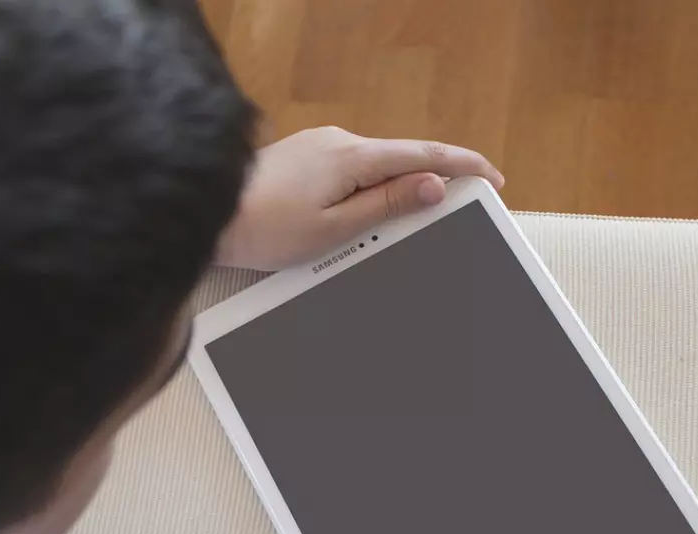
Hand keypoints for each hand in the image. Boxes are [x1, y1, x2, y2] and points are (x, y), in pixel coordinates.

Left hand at [214, 126, 504, 270]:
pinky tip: (373, 209)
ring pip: (376, 165)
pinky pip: (353, 169)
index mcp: (351, 157)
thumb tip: (432, 185)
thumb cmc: (265, 229)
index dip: (463, 166)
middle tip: (464, 203)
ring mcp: (319, 145)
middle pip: (402, 158)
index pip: (422, 155)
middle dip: (436, 179)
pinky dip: (373, 186)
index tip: (492, 179)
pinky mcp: (304, 156)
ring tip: (418, 217)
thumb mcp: (335, 228)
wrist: (205, 210)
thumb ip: (386, 204)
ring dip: (400, 186)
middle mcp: (338, 141)